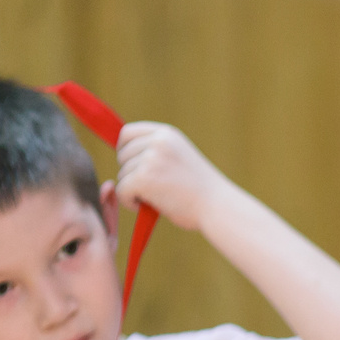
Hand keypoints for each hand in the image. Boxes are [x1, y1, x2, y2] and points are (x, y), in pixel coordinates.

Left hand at [112, 122, 237, 235]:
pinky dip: (129, 201)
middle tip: (151, 188)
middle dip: (131, 173)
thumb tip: (121, 151)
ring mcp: (150, 160)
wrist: (218, 207)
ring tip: (155, 198)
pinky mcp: (143, 179)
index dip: (125, 149)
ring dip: (133, 189)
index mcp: (167, 134)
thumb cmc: (200, 189)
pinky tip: (144, 207)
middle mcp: (157, 142)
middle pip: (122, 155)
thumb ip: (156, 150)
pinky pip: (122, 190)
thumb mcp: (179, 157)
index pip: (127, 132)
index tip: (133, 165)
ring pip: (122, 174)